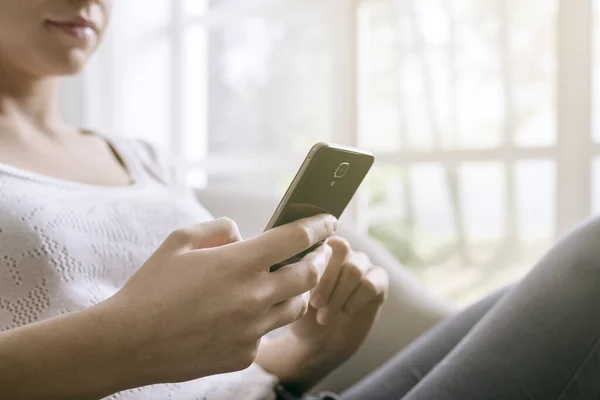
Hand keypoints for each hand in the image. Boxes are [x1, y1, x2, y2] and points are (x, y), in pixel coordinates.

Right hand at [101, 214, 336, 387]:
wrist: (127, 343)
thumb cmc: (150, 287)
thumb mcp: (179, 241)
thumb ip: (217, 228)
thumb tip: (242, 235)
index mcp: (239, 263)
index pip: (296, 238)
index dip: (318, 226)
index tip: (328, 220)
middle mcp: (254, 296)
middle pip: (309, 274)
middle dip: (320, 259)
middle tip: (320, 252)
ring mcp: (252, 330)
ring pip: (296, 307)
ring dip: (299, 291)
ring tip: (289, 282)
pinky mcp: (244, 355)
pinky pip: (266, 333)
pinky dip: (264, 320)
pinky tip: (246, 315)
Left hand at [292, 236, 388, 358]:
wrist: (320, 341)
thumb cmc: (302, 315)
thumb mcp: (295, 295)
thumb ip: (301, 274)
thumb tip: (305, 263)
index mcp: (321, 246)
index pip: (323, 239)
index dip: (315, 263)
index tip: (305, 287)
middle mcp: (344, 250)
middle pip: (342, 250)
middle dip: (327, 281)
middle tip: (315, 304)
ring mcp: (363, 263)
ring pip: (354, 269)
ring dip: (338, 296)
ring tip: (324, 316)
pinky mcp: (379, 280)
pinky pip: (369, 284)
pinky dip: (355, 301)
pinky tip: (345, 311)